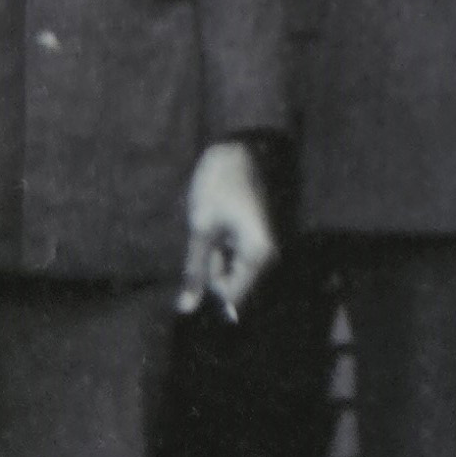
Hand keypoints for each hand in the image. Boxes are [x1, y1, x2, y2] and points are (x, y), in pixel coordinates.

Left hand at [177, 140, 277, 320]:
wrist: (239, 147)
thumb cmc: (219, 184)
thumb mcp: (201, 228)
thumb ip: (195, 270)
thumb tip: (185, 308)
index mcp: (260, 255)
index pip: (232, 296)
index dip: (209, 283)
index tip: (202, 255)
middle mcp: (270, 256)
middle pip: (235, 286)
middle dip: (215, 269)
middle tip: (208, 236)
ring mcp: (266, 247)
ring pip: (235, 272)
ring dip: (218, 257)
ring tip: (215, 227)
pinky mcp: (260, 239)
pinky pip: (240, 258)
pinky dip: (225, 248)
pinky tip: (222, 225)